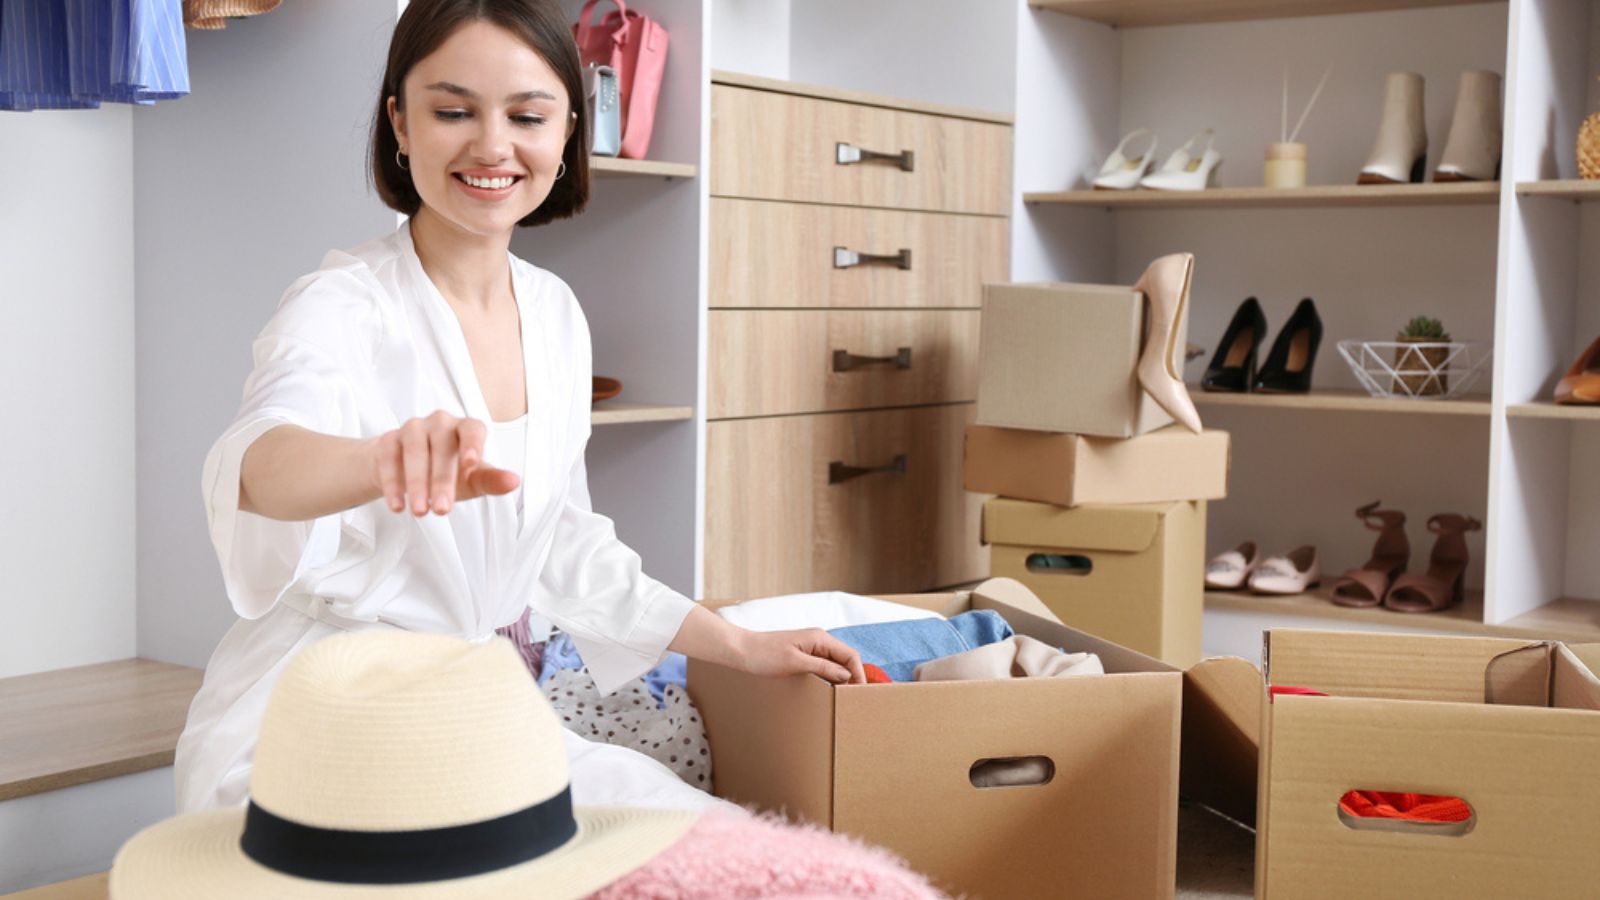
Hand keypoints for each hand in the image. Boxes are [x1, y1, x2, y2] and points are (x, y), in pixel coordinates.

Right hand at [367, 412, 520, 515]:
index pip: (472, 429)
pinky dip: (392, 483)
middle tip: (442, 511)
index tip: (471, 464)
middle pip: (442, 448)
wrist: (407, 470)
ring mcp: (413, 428)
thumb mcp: (472, 478)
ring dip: (416, 484)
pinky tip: (397, 506)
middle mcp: (440, 422)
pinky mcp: (388, 440)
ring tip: (420, 512)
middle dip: (441, 482)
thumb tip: (514, 482)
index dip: (473, 444)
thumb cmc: (447, 471)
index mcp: (465, 428)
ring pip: (415, 452)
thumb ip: (491, 480)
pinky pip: (389, 459)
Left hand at [735, 628, 865, 684]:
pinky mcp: (803, 654)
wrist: (741, 651)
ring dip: (842, 678)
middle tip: (854, 698)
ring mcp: (811, 647)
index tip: (861, 692)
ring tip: (844, 696)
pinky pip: (824, 665)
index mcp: (820, 638)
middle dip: (853, 676)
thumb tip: (846, 675)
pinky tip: (828, 689)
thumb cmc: (764, 655)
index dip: (859, 673)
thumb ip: (822, 667)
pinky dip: (830, 677)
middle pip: (845, 659)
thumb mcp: (795, 663)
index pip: (850, 655)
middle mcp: (818, 640)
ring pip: (835, 663)